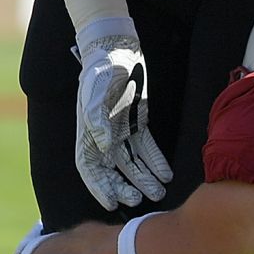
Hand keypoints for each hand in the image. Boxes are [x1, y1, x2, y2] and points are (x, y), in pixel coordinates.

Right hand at [74, 16, 171, 208]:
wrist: (116, 49)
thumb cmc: (102, 70)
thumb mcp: (97, 93)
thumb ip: (98, 121)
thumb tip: (105, 148)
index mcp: (87, 132)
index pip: (91, 168)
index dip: (99, 187)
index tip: (111, 204)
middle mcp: (103, 135)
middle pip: (112, 170)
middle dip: (125, 187)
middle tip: (140, 199)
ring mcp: (121, 129)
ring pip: (132, 162)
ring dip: (144, 178)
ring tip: (158, 192)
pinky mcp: (138, 121)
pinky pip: (147, 148)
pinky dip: (155, 161)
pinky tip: (166, 174)